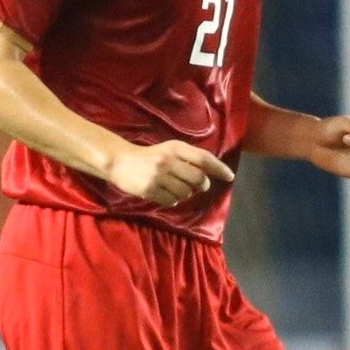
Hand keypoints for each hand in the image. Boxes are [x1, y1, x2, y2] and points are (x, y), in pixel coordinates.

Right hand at [108, 140, 234, 206]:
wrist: (120, 161)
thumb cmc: (149, 156)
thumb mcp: (169, 150)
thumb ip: (188, 158)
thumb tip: (210, 173)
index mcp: (175, 148)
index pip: (204, 159)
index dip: (219, 168)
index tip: (230, 177)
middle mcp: (169, 161)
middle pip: (199, 179)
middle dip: (202, 186)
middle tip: (197, 186)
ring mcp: (159, 176)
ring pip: (186, 193)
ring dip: (185, 194)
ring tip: (175, 188)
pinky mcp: (150, 189)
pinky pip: (171, 201)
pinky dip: (172, 200)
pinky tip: (164, 193)